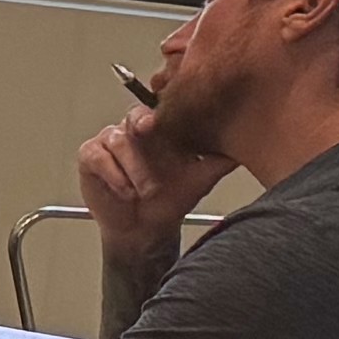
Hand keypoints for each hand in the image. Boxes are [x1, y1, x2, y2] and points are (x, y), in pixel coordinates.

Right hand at [75, 111, 214, 248]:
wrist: (146, 229)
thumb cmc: (170, 200)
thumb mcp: (201, 177)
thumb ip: (220, 159)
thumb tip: (247, 143)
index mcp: (160, 130)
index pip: (160, 109)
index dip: (162, 110)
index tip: (168, 117)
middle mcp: (133, 132)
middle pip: (134, 116)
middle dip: (140, 123)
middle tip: (147, 130)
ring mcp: (109, 143)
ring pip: (117, 140)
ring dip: (133, 166)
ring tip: (144, 189)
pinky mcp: (90, 158)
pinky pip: (97, 157)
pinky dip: (112, 173)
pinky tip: (125, 190)